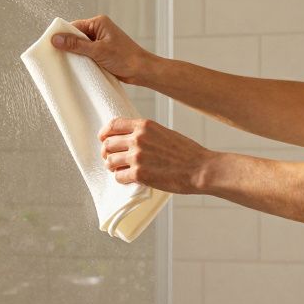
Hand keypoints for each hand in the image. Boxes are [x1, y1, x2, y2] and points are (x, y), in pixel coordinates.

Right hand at [51, 14, 157, 85]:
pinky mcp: (102, 52)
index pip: (74, 26)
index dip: (62, 35)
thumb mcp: (97, 50)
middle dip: (67, 46)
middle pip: (76, 36)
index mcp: (99, 22)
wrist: (141, 70)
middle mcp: (99, 29)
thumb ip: (76, 45)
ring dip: (75, 54)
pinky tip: (76, 66)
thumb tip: (56, 39)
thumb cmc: (124, 57)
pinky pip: (86, 53)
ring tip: (65, 62)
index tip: (51, 45)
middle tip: (55, 56)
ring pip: (80, 46)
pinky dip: (81, 59)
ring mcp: (100, 41)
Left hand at [100, 117, 215, 193]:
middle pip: (107, 144)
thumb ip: (145, 133)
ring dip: (112, 167)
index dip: (105, 133)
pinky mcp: (139, 174)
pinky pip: (118, 176)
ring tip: (120, 169)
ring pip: (110, 161)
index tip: (103, 139)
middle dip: (106, 153)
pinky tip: (129, 178)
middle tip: (111, 159)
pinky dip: (121, 178)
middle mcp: (138, 139)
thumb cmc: (186, 152)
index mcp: (144, 125)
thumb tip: (128, 138)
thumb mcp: (163, 132)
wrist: (200, 169)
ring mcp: (137, 156)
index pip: (113, 124)